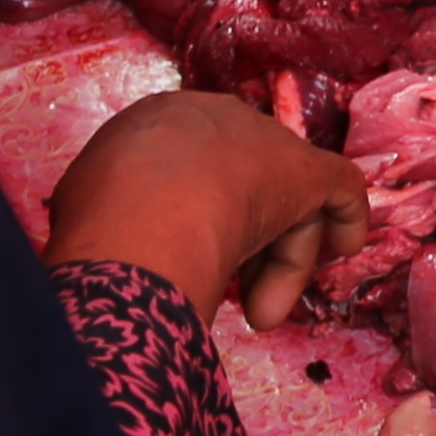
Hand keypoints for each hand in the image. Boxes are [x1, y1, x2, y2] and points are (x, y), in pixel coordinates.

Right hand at [47, 92, 375, 326]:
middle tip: (234, 301)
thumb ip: (116, 211)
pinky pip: (336, 186)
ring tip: (262, 315)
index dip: (198, 219)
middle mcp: (214, 120)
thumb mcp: (86, 205)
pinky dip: (346, 216)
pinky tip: (348, 246)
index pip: (190, 170)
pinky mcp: (304, 169)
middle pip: (239, 187)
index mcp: (158, 123)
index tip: (192, 260)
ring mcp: (263, 142)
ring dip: (277, 264)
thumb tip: (113, 243)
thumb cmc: (101, 219)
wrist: (140, 211)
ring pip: (280, 203)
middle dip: (241, 245)